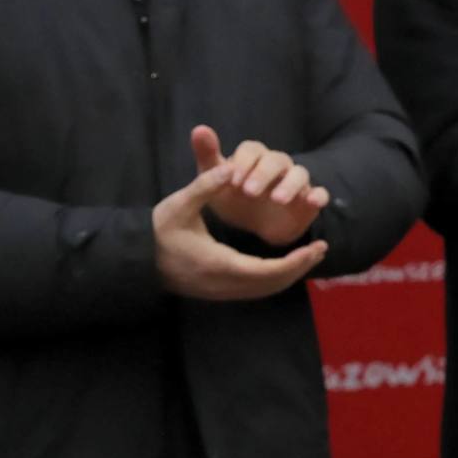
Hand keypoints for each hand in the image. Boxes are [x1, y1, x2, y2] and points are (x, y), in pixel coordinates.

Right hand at [153, 165, 327, 301]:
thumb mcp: (178, 204)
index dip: (293, 262)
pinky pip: (253, 291)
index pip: (264, 270)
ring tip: (310, 256)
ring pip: (262, 291)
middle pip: (269, 285)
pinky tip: (285, 265)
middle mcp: (221, 283)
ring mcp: (219, 291)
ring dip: (288, 275)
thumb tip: (229, 166)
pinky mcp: (217, 291)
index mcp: (216, 263)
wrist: (136, 259)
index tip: (315, 246)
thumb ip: (205, 185)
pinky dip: (273, 280)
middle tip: (321, 249)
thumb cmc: (158, 231)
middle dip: (298, 268)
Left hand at [187, 126, 329, 247]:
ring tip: (278, 199)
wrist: (252, 226)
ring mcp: (295, 182)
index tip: (232, 180)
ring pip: (300, 174)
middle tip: (249, 192)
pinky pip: (320, 193)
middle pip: (277, 160)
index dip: (243, 163)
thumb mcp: (216, 179)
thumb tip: (199, 128)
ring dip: (290, 185)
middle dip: (264, 174)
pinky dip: (318, 196)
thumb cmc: (233, 197)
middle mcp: (279, 165)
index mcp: (256, 157)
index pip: (253, 150)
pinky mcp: (308, 201)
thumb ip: (208, 155)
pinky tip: (312, 202)